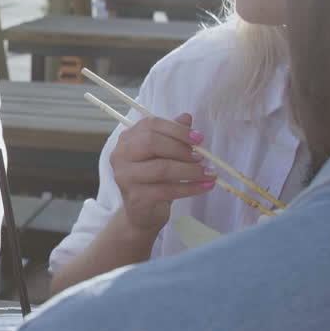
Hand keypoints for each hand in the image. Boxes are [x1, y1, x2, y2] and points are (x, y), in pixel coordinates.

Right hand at [109, 113, 215, 233]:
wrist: (142, 212)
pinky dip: (190, 188)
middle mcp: (120, 155)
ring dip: (190, 170)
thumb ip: (172, 135)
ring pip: (161, 168)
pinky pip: (167, 190)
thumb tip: (186, 117)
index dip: (177, 129)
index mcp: (127, 139)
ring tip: (209, 173)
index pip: (150, 124)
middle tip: (202, 158)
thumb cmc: (153, 180)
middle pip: (152, 143)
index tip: (199, 138)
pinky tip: (205, 187)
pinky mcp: (135, 196)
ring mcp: (125, 176)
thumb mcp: (163, 155)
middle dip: (181, 149)